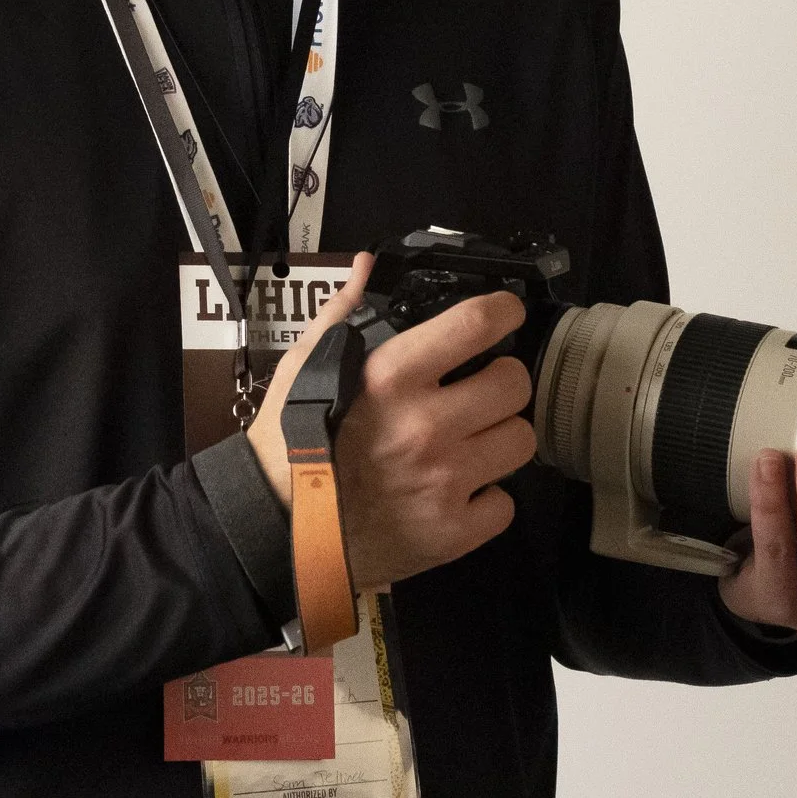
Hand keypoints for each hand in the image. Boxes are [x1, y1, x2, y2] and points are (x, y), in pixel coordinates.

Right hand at [248, 260, 535, 589]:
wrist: (275, 529)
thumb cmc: (289, 440)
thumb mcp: (304, 365)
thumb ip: (344, 312)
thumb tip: (369, 266)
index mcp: (392, 376)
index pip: (477, 323)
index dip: (503, 311)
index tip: (506, 315)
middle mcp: (427, 425)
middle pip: (514, 384)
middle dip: (501, 382)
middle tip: (480, 390)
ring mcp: (445, 481)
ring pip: (521, 440)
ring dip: (500, 438)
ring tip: (471, 442)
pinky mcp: (452, 531)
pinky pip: (505, 504)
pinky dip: (486, 499)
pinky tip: (457, 491)